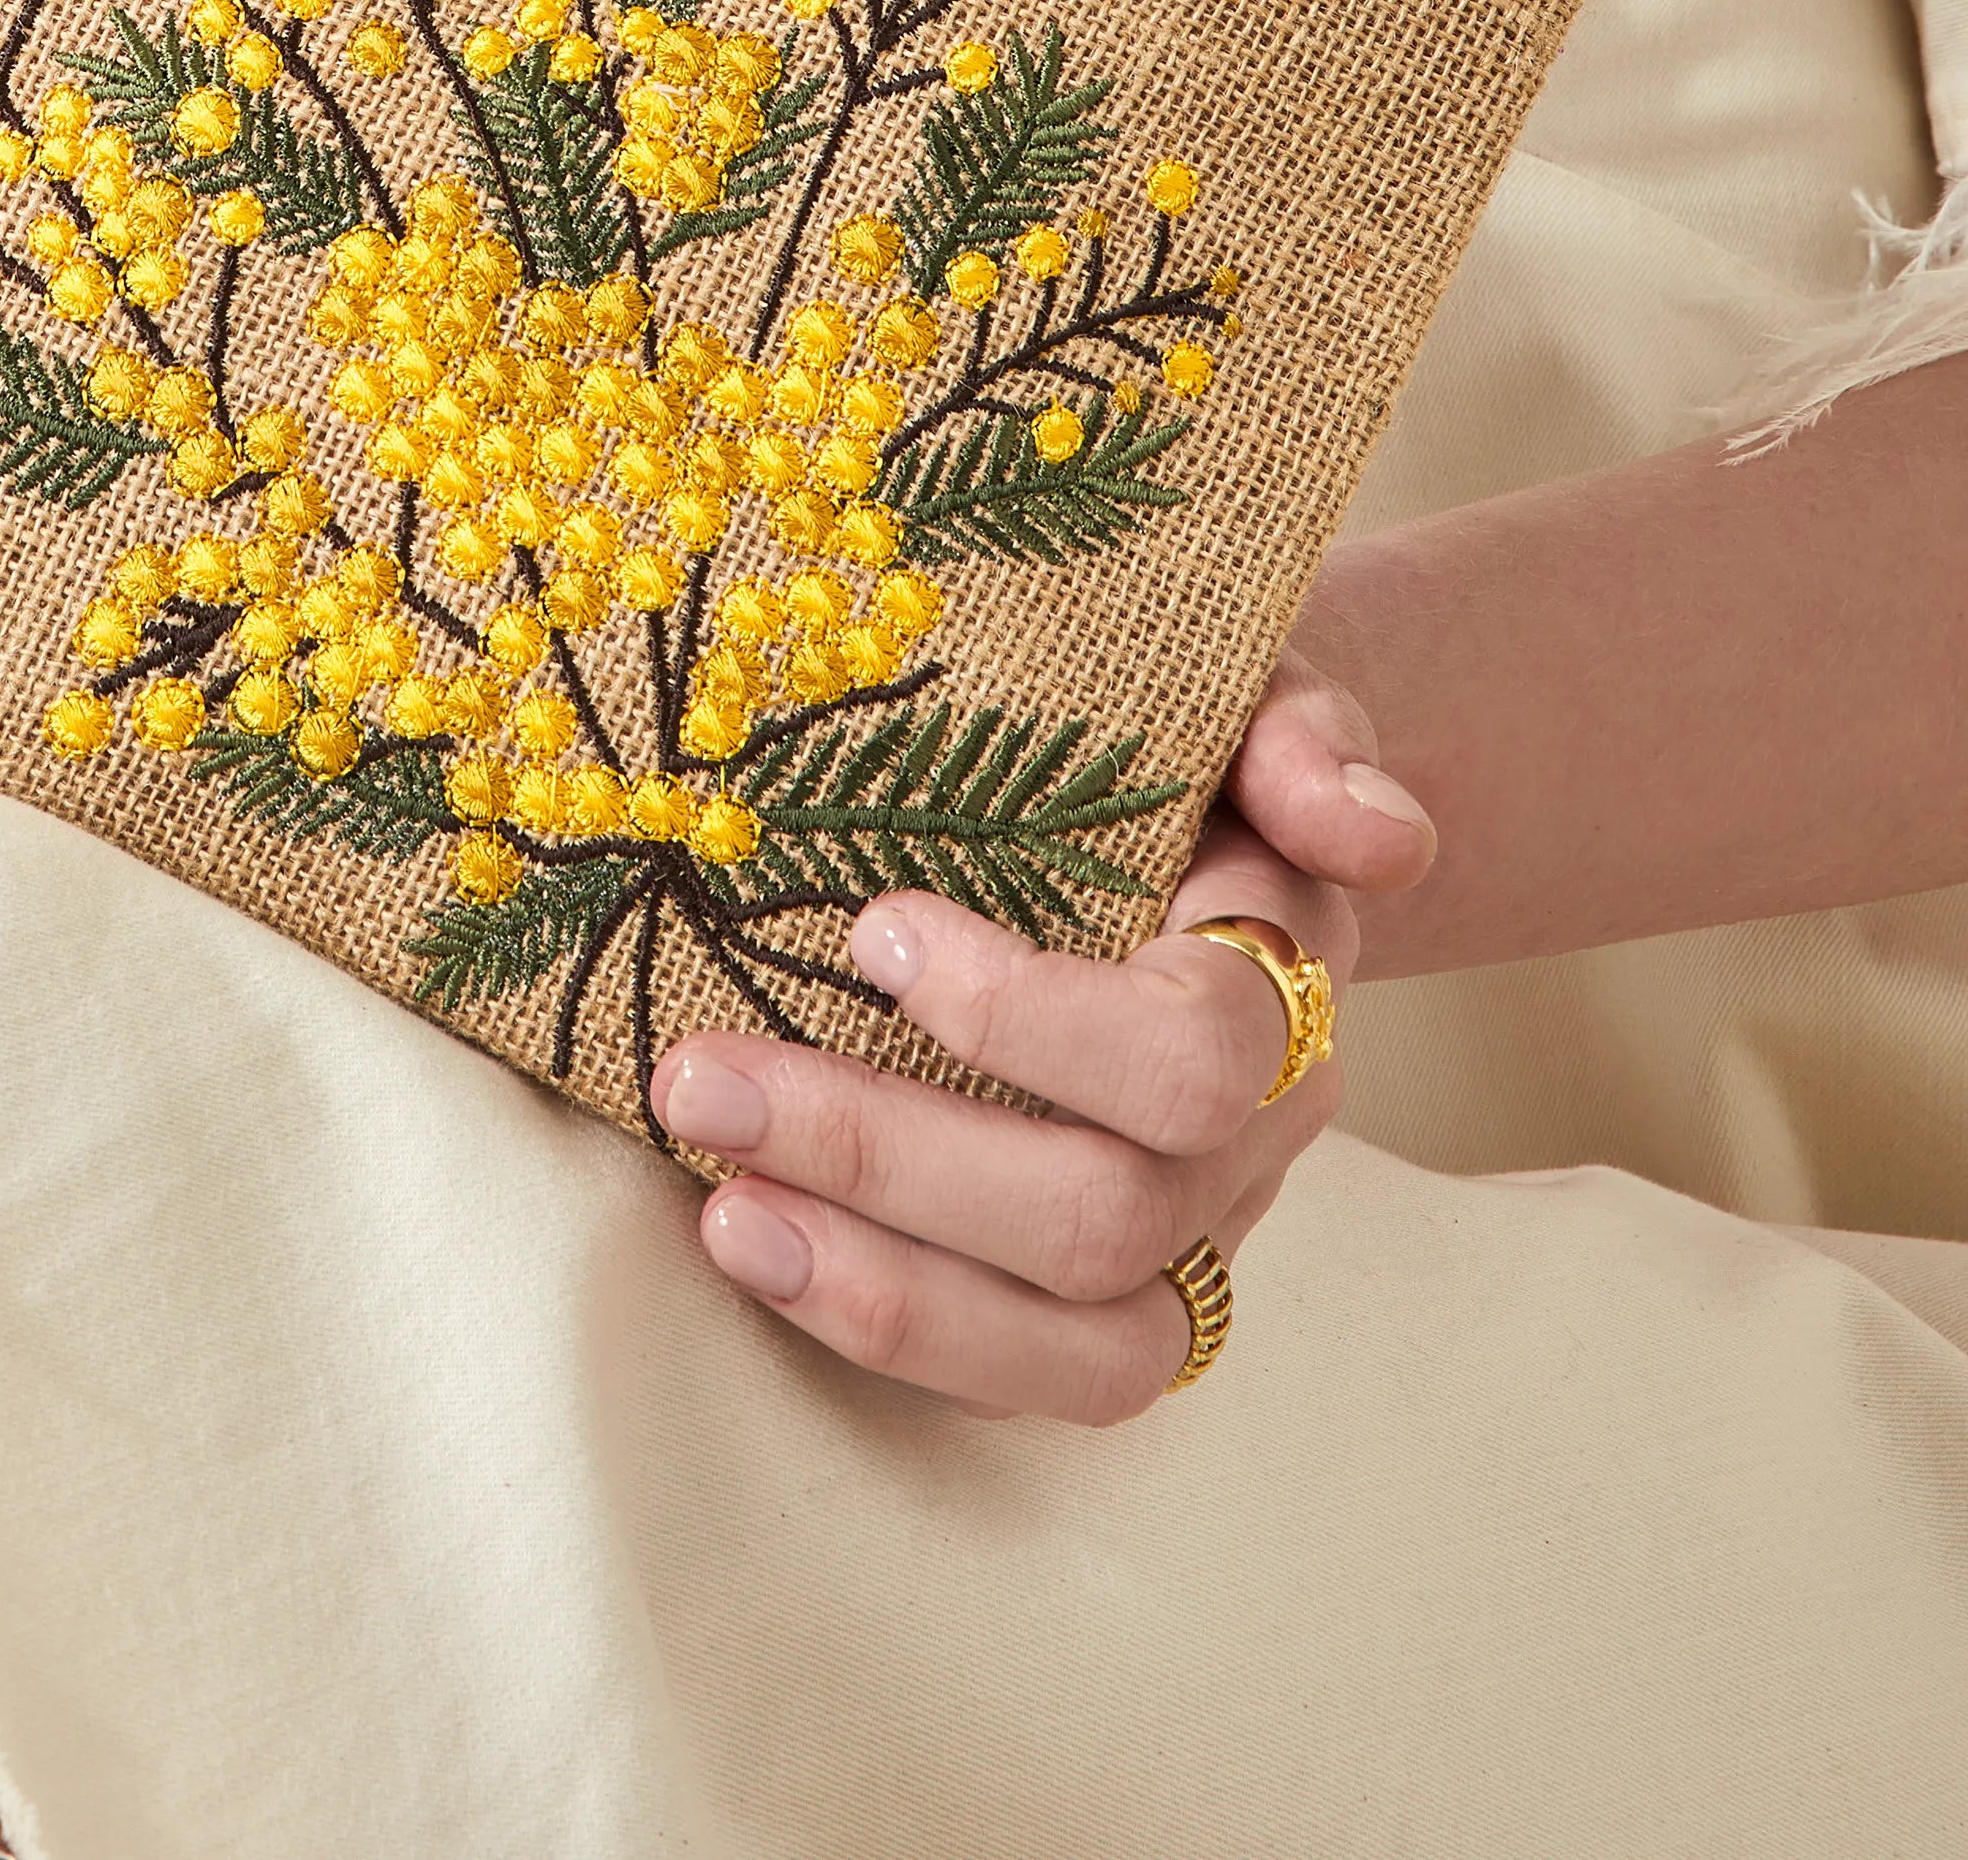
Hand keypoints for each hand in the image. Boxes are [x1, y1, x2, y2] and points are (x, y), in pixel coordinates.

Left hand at [648, 654, 1437, 1419]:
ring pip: (1081, 1342)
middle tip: (702, 1076)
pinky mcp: (1104, 1296)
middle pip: (1104, 1214)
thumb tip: (1366, 826)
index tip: (872, 929)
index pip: (1195, 1057)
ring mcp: (1187, 1236)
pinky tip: (751, 1239)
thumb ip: (1310, 739)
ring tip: (722, 1207)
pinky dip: (887, 1327)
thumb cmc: (1207, 742)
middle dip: (888, 1155)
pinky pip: (1028, 1372)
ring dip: (885, 1287)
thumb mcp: (1261, 696)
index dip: (1034, 1020)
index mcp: (1286, 987)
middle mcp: (1251, 1141)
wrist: (1224, 808)